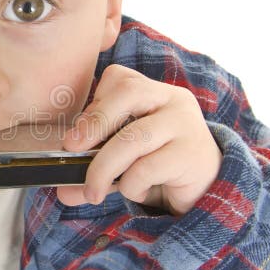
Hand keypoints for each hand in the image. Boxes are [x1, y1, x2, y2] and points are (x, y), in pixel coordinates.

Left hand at [57, 64, 221, 215]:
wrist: (207, 190)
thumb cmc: (159, 167)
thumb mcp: (122, 161)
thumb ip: (93, 167)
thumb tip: (62, 190)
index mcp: (153, 92)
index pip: (120, 78)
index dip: (95, 102)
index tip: (79, 134)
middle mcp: (173, 100)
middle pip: (129, 92)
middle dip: (93, 122)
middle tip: (71, 149)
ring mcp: (186, 125)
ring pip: (133, 137)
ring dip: (103, 167)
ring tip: (93, 191)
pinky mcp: (191, 154)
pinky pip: (146, 168)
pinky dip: (131, 185)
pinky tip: (137, 191)